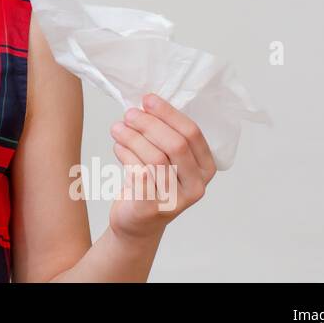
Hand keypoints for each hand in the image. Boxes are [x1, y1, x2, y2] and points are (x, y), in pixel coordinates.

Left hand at [107, 93, 216, 242]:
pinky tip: (118, 147)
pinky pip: (138, 174)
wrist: (138, 223)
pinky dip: (125, 155)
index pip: (192, 134)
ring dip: (132, 138)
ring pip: (155, 158)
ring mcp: (176, 200)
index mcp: (205, 168)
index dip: (168, 113)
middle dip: (149, 124)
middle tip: (129, 113)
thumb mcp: (168, 160)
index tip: (148, 99)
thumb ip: (165, 136)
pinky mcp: (152, 209)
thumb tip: (146, 104)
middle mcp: (196, 186)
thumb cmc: (153, 183)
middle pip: (175, 145)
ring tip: (117, 128)